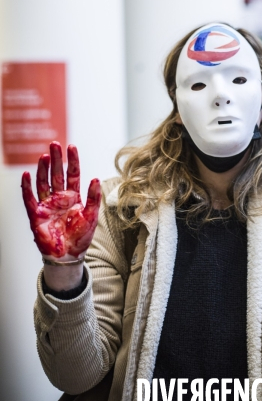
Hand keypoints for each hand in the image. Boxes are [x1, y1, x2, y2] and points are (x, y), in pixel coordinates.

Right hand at [21, 141, 100, 260]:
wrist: (69, 256)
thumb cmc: (81, 237)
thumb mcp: (92, 215)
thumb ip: (93, 197)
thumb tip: (96, 179)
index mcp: (73, 196)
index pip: (72, 174)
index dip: (72, 160)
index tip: (71, 146)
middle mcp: (59, 198)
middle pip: (56, 174)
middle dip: (56, 159)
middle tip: (55, 144)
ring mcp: (47, 205)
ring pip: (43, 182)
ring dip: (43, 169)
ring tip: (45, 156)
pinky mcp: (36, 215)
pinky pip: (29, 198)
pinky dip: (27, 187)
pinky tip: (27, 174)